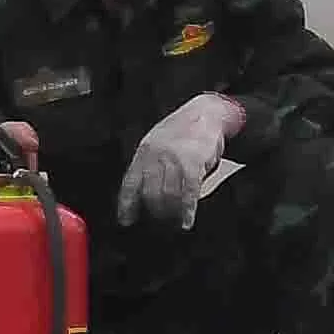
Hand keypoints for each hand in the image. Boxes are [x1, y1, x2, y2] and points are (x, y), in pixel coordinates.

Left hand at [117, 93, 244, 224]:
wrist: (207, 112)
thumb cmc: (183, 129)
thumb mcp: (158, 142)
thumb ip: (150, 164)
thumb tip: (142, 192)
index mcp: (144, 152)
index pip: (130, 184)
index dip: (127, 205)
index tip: (126, 221)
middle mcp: (156, 156)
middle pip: (150, 194)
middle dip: (154, 212)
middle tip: (160, 222)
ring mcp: (175, 159)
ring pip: (168, 196)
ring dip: (171, 212)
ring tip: (174, 220)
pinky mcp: (194, 163)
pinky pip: (188, 193)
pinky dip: (187, 211)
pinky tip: (186, 221)